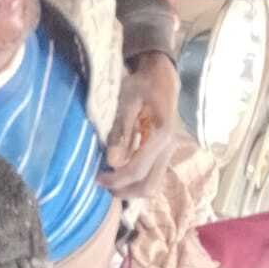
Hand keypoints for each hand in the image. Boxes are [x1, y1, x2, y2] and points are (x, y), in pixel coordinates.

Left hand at [98, 52, 178, 199]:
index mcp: (162, 134)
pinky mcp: (167, 152)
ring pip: (153, 184)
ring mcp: (171, 151)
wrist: (163, 76)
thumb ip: (121, 131)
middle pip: (149, 185)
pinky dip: (137, 179)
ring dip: (131, 188)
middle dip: (125, 191)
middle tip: (103, 185)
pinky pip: (153, 175)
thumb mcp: (127, 101)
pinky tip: (121, 172)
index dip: (115, 179)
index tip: (96, 179)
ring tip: (110, 180)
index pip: (137, 170)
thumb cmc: (143, 84)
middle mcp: (171, 147)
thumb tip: (112, 162)